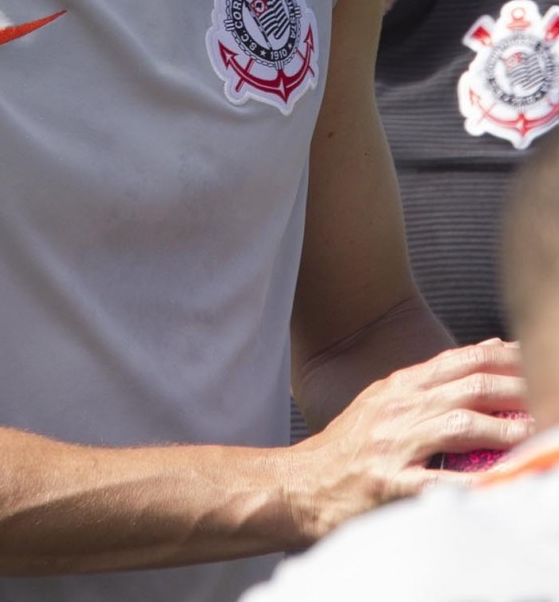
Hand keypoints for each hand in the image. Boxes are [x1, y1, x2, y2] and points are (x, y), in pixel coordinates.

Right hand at [286, 338, 528, 540]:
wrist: (300, 483)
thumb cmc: (349, 446)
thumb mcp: (386, 400)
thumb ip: (433, 380)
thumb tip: (487, 351)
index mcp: (401, 386)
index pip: (461, 360)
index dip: (504, 357)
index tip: (537, 357)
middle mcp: (400, 407)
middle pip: (470, 388)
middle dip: (517, 389)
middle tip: (550, 395)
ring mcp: (394, 444)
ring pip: (460, 426)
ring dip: (505, 430)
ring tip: (537, 434)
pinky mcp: (388, 483)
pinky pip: (438, 482)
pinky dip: (472, 483)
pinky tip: (499, 483)